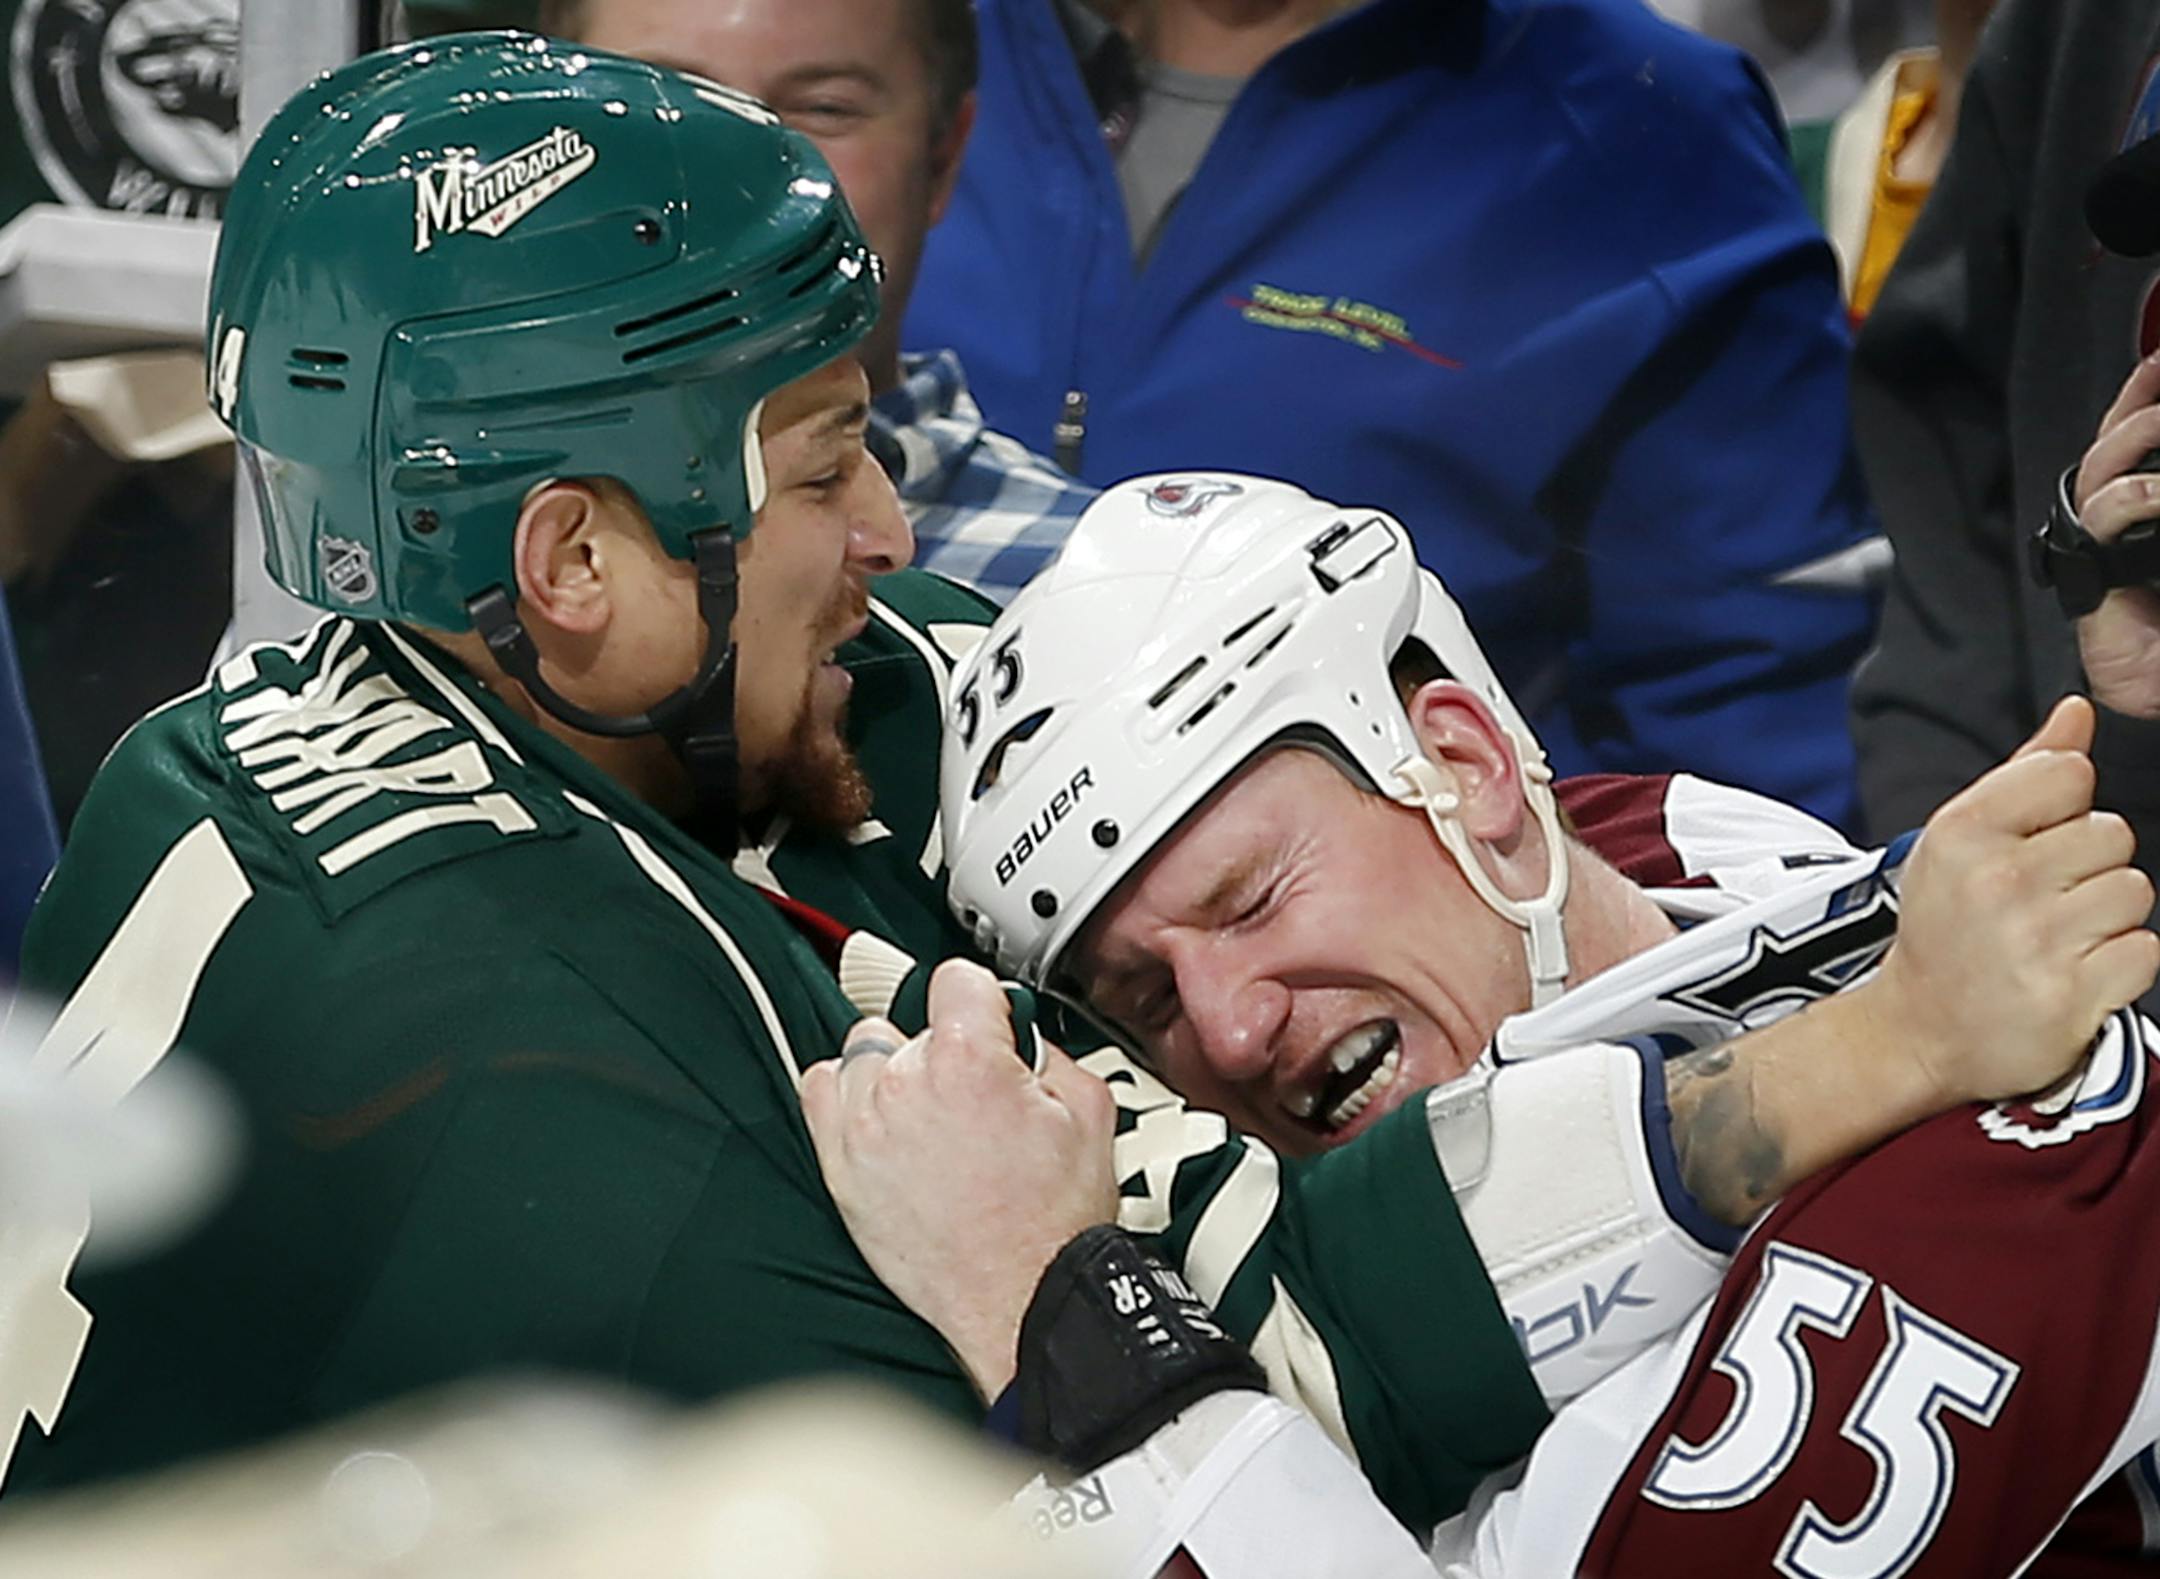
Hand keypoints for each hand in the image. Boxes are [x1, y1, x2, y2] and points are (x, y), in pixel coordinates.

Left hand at [800, 958, 1119, 1400]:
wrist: (1022, 1300)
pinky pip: (819, 1094)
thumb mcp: (1090, 1111)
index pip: (956, 979)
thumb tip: (1021, 1037)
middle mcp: (904, 1085)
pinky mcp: (840, 1169)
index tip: (991, 1027)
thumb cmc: (1054, 1224)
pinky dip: (846, 1099)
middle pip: (906, 1021)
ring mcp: (864, 1128)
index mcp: (967, 1060)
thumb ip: (1050, 1051)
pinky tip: (882, 1123)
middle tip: (971, 1093)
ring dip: (891, 1072)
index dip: (985, 1004)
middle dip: (941, 1047)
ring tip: (927, 1113)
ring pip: (861, 1054)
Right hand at [1870, 697, 2159, 1107]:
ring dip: (2107, 918)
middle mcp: (1998, 881)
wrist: (1919, 1031)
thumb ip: (2025, 772)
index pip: (2069, 775)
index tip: (2031, 845)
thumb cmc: (1946, 927)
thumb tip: (2078, 710)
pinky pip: (2145, 952)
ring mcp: (2035, 940)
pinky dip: (2119, 966)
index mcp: (1963, 832)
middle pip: (2112, 834)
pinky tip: (2074, 973)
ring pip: (2134, 892)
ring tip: (2058, 938)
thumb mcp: (1962, 840)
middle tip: (2041, 903)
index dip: (2063, 810)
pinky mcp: (2070, 996)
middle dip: (2089, 868)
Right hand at [2072, 353, 2159, 716]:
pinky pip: (2102, 515)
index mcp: (2145, 512)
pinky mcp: (2094, 577)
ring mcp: (2103, 546)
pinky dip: (2133, 495)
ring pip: (2101, 467)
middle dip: (2140, 400)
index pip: (2135, 435)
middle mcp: (2118, 523)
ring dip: (2138, 435)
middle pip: (2111, 439)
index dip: (2144, 391)